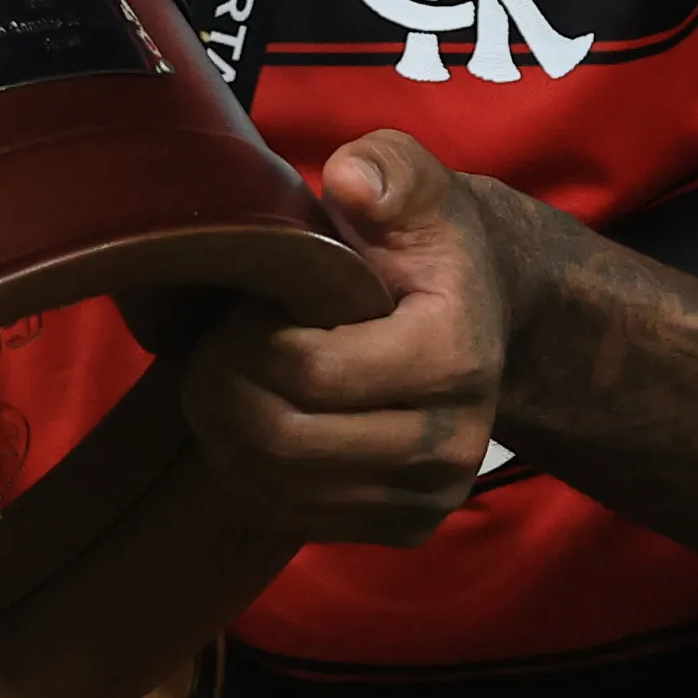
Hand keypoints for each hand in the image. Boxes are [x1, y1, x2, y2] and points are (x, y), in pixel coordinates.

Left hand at [179, 131, 519, 545]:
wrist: (486, 313)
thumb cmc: (430, 243)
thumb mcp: (416, 184)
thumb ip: (387, 170)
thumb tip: (350, 183)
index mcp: (454, 355)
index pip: (313, 371)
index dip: (248, 339)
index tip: (242, 304)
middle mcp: (453, 442)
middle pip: (288, 440)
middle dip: (222, 389)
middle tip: (210, 345)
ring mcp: (431, 496)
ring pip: (281, 489)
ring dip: (225, 432)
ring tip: (222, 375)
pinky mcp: (406, 527)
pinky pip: (293, 518)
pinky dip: (247, 472)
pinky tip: (245, 418)